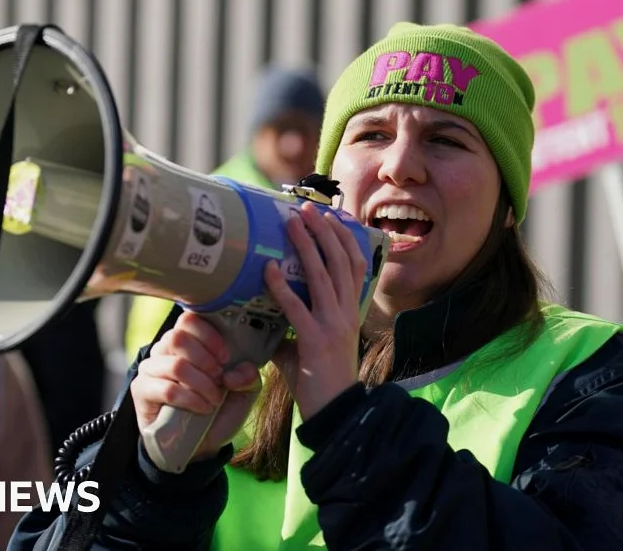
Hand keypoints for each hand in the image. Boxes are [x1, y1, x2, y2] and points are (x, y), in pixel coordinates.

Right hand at [130, 311, 261, 463]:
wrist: (200, 446)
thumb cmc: (219, 410)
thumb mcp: (244, 392)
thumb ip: (248, 376)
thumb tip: (237, 370)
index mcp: (188, 342)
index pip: (189, 320)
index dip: (209, 336)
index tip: (225, 358)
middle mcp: (165, 350)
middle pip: (178, 337)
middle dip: (205, 360)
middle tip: (219, 379)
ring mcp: (150, 369)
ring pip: (175, 365)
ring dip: (201, 384)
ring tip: (214, 399)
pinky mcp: (141, 390)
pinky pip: (166, 389)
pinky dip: (190, 399)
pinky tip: (203, 408)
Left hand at [264, 201, 368, 419]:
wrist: (336, 413)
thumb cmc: (321, 381)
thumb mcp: (312, 345)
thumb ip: (294, 327)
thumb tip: (268, 315)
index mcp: (350, 311)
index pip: (354, 266)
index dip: (344, 239)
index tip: (331, 217)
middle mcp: (346, 313)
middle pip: (340, 261)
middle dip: (324, 231)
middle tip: (306, 209)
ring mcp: (333, 325)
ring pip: (323, 275)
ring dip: (307, 245)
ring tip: (293, 222)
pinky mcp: (315, 341)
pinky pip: (296, 307)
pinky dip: (281, 286)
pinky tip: (268, 269)